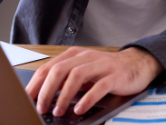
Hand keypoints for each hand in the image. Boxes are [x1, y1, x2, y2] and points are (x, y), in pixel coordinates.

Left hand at [26, 47, 162, 115]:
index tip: (28, 98)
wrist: (136, 64)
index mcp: (75, 55)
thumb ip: (66, 79)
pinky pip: (99, 87)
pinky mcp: (115, 76)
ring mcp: (101, 65)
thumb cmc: (106, 70)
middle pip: (60, 70)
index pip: (49, 66)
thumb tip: (43, 96)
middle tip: (41, 107)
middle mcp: (86, 57)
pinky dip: (87, 99)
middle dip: (47, 90)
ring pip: (77, 76)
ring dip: (64, 95)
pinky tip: (79, 109)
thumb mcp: (83, 71)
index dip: (37, 83)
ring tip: (58, 110)